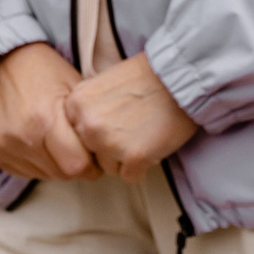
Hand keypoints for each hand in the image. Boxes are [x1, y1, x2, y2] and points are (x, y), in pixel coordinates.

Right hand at [0, 43, 98, 181]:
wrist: (0, 61)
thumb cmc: (44, 71)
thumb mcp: (75, 88)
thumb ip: (88, 122)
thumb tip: (104, 149)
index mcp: (46, 119)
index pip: (77, 166)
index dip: (92, 164)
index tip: (95, 155)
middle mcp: (22, 137)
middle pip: (62, 174)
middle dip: (75, 165)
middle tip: (78, 148)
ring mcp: (4, 146)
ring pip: (44, 175)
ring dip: (56, 165)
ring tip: (57, 142)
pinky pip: (24, 172)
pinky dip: (36, 163)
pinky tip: (39, 143)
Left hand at [64, 55, 201, 181]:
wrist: (179, 77)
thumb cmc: (146, 77)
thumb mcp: (102, 83)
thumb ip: (86, 109)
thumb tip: (80, 133)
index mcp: (75, 104)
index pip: (74, 137)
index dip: (95, 133)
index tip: (112, 123)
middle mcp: (87, 125)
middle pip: (90, 154)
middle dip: (109, 147)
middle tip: (130, 128)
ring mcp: (109, 142)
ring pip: (110, 168)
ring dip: (125, 157)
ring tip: (143, 132)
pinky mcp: (134, 157)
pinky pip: (131, 176)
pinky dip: (143, 165)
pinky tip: (152, 143)